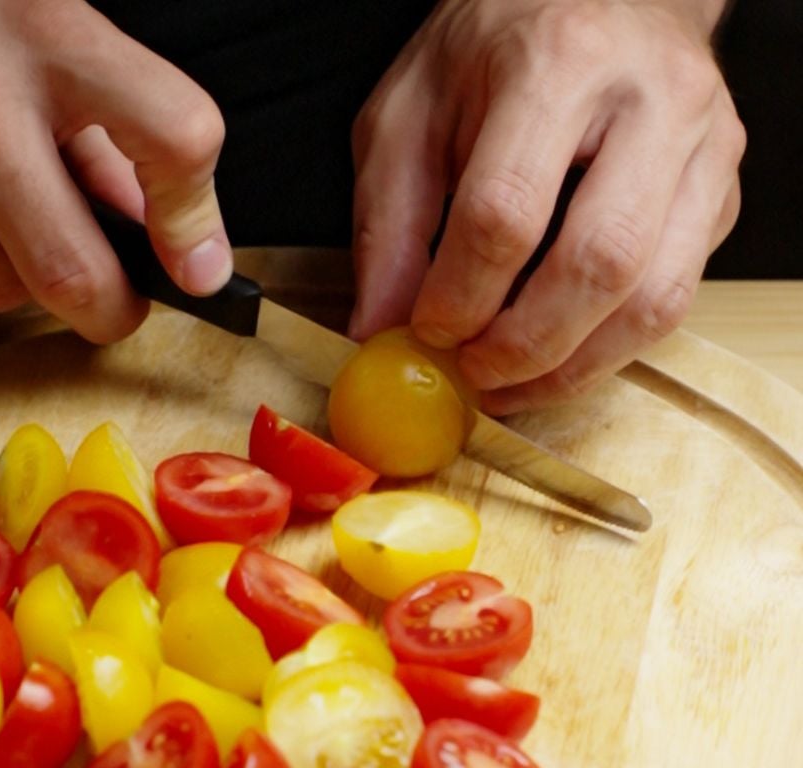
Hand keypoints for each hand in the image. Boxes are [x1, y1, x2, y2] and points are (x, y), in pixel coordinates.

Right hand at [0, 0, 231, 342]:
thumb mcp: (57, 36)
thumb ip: (118, 139)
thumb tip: (167, 245)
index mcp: (46, 36)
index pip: (174, 138)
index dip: (196, 220)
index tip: (198, 263)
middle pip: (70, 273)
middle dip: (110, 310)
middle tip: (115, 299)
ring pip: (1, 290)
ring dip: (21, 272)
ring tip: (1, 203)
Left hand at [349, 0, 743, 412]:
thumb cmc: (493, 54)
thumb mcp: (408, 116)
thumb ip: (388, 222)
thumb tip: (378, 328)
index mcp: (558, 63)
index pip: (508, 212)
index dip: (460, 295)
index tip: (428, 333)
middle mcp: (652, 100)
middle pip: (598, 263)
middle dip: (525, 346)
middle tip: (474, 373)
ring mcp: (704, 148)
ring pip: (656, 298)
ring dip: (574, 366)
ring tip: (511, 383)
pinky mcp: (719, 193)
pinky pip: (677, 299)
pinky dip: (610, 349)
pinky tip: (556, 354)